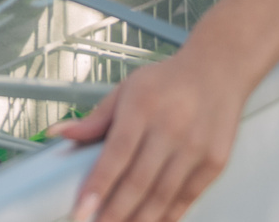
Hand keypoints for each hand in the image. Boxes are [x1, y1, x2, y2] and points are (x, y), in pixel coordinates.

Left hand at [57, 48, 248, 221]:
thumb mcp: (127, 90)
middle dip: (114, 212)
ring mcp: (195, 148)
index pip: (116, 154)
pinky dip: (167, 216)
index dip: (98, 185)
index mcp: (143, 107)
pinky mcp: (214, 163)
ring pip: (162, 196)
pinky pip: (186, 198)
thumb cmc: (168, 81)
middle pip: (138, 181)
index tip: (81, 209)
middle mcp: (171, 128)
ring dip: (139, 219)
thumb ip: (95, 119)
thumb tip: (60, 133)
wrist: (218, 70)